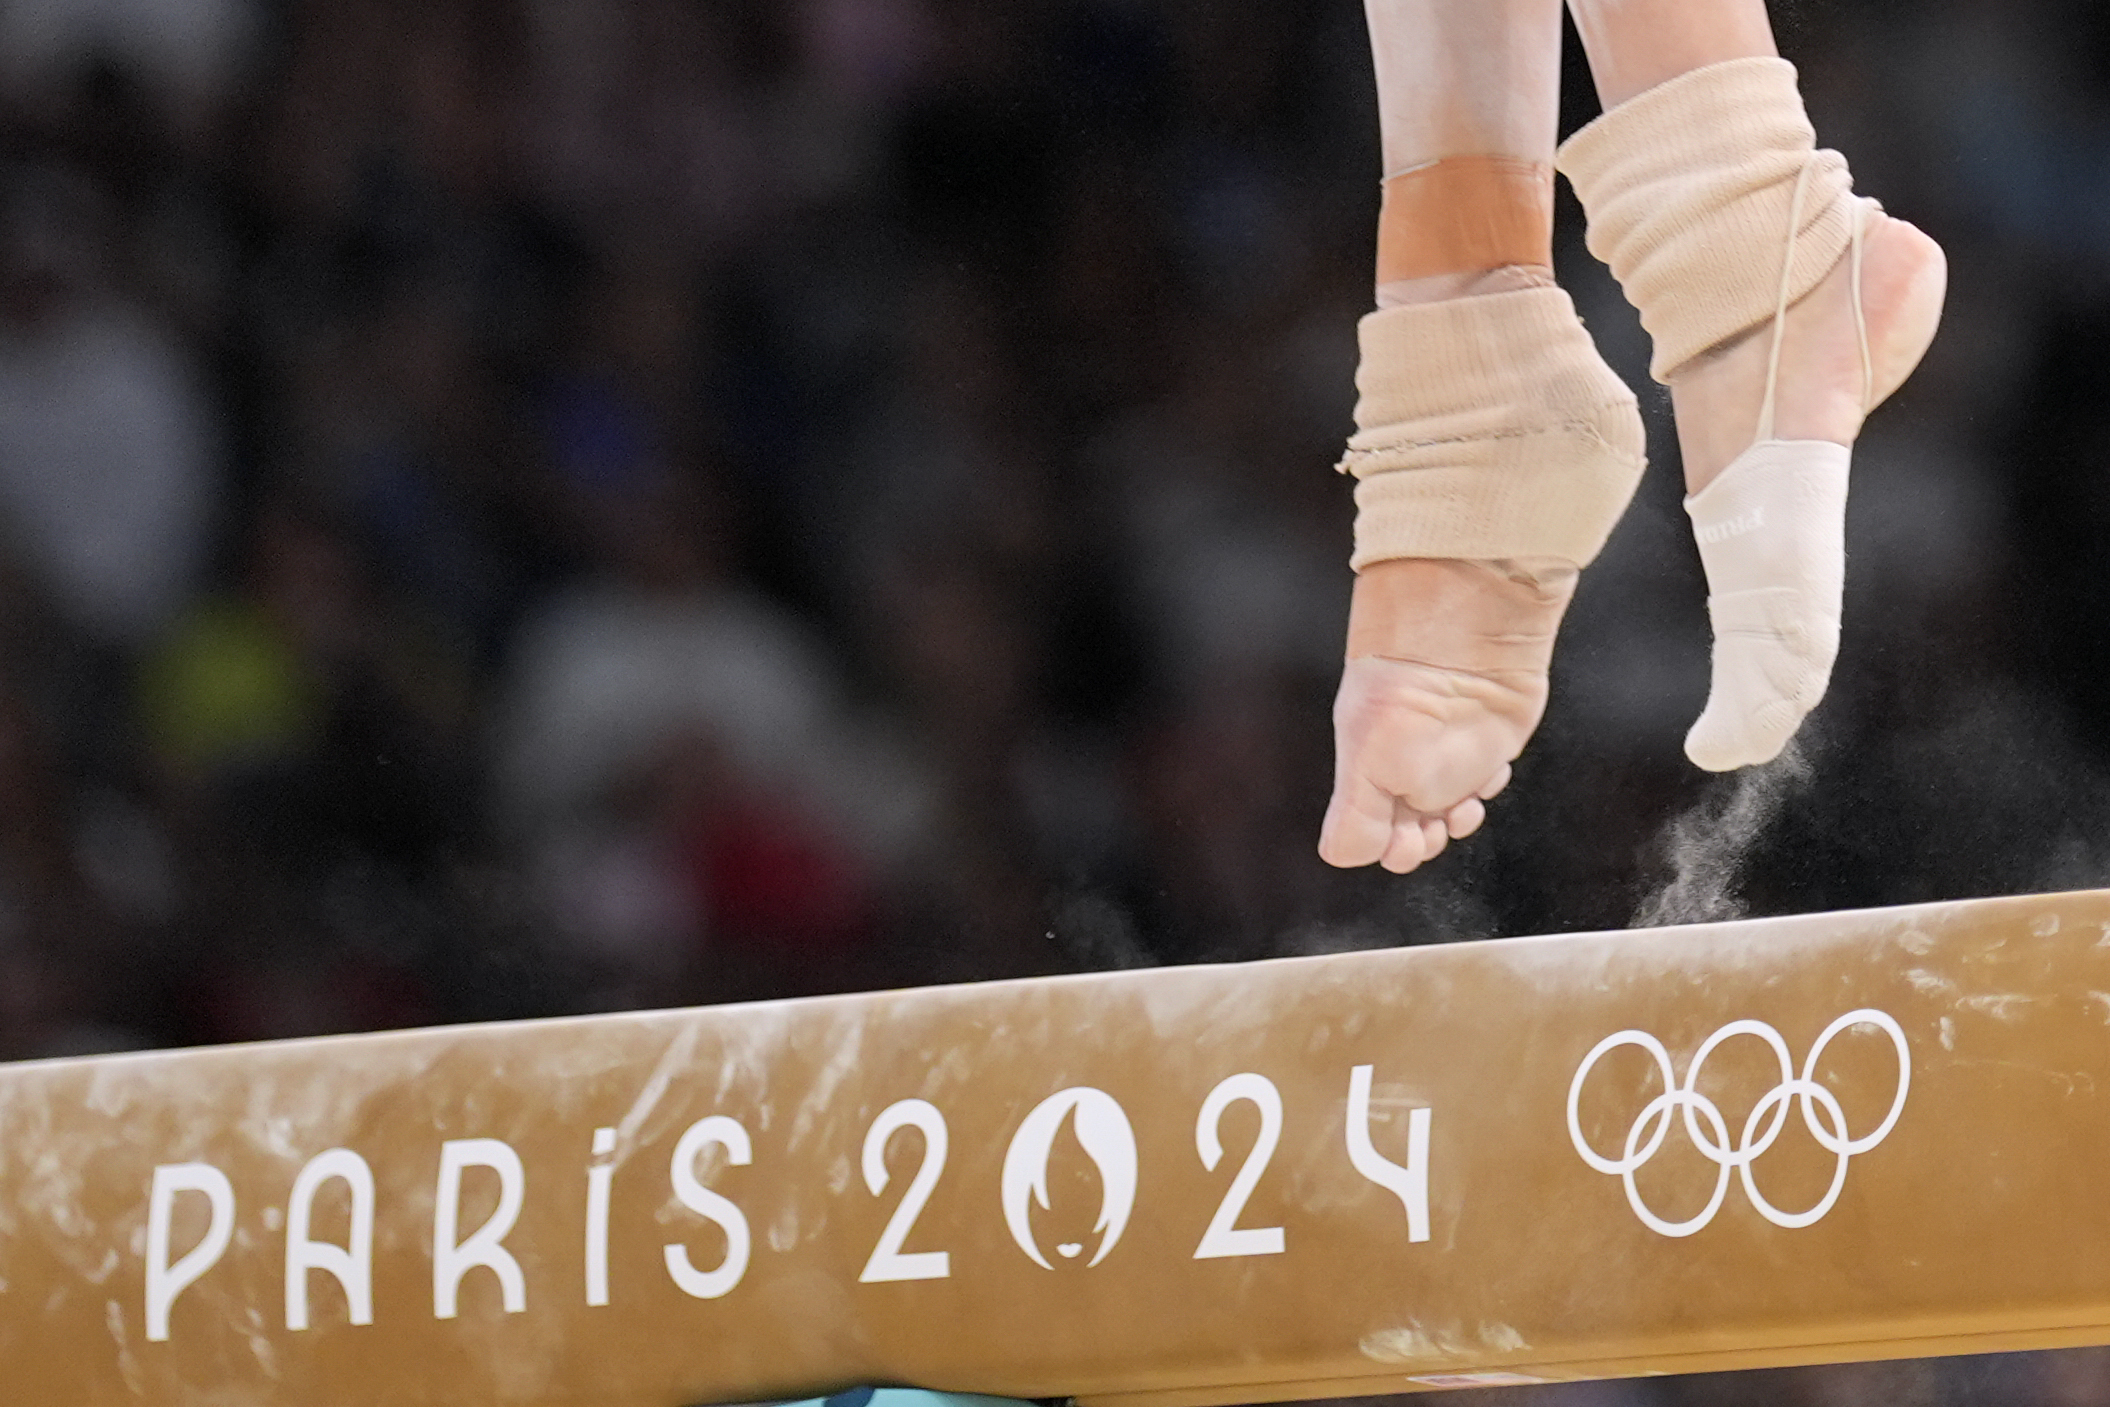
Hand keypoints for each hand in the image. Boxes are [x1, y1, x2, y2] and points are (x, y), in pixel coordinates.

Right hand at [1318, 558, 1572, 870]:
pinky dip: (1489, 786)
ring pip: (1451, 815)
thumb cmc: (1403, 694)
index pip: (1368, 835)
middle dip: (1424, 842)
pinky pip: (1486, 784)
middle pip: (1411, 833)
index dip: (1388, 850)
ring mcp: (1444, 758)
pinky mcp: (1484, 744)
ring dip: (1460, 821)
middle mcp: (1401, 769)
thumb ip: (1353, 817)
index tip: (1404, 837)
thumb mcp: (1364, 762)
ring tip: (1466, 802)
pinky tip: (1490, 767)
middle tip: (1434, 825)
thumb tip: (1345, 857)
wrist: (1461, 639)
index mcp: (1366, 774)